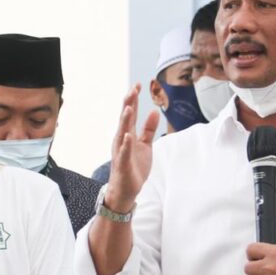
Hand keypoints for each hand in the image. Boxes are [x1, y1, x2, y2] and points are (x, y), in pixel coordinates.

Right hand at [106, 84, 159, 212]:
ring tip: (129, 108)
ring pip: (122, 133)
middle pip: (125, 119)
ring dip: (125, 121)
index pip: (130, 113)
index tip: (137, 84)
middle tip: (132, 89)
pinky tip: (128, 136)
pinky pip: (123, 153)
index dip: (133, 99)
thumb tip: (154, 111)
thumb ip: (148, 129)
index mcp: (127, 134)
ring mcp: (121, 152)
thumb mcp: (146, 145)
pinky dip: (126, 144)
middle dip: (128, 104)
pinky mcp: (123, 164)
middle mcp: (121, 140)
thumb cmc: (134, 166)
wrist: (126, 189)